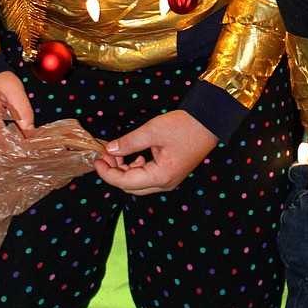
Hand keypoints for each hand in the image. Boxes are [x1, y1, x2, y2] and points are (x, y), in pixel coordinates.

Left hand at [94, 110, 217, 193]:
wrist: (210, 121)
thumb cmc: (183, 125)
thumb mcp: (153, 130)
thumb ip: (129, 142)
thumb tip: (109, 150)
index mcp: (161, 176)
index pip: (126, 182)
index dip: (107, 173)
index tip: (96, 160)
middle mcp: (165, 183)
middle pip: (131, 187)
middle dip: (115, 172)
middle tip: (105, 155)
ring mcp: (170, 180)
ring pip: (139, 184)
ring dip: (125, 170)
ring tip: (119, 153)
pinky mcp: (172, 173)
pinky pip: (148, 178)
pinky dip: (137, 169)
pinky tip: (136, 155)